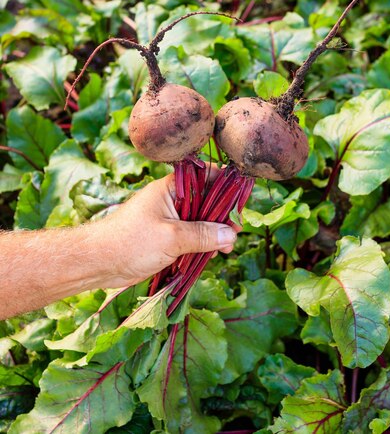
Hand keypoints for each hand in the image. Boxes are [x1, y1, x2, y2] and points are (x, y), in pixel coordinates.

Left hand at [95, 170, 239, 288]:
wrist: (99, 262)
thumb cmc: (130, 242)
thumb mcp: (170, 238)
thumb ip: (202, 234)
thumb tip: (229, 233)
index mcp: (170, 188)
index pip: (205, 177)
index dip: (225, 187)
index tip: (239, 204)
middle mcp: (171, 199)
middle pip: (206, 201)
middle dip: (221, 217)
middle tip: (234, 234)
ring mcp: (169, 218)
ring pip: (200, 221)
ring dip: (213, 234)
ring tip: (225, 249)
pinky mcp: (166, 237)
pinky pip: (191, 236)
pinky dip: (202, 244)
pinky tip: (212, 255)